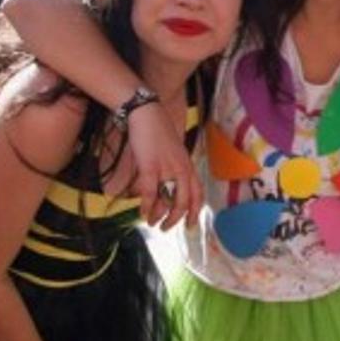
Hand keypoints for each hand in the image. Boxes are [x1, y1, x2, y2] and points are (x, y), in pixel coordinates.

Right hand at [106, 102, 201, 228]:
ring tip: (151, 222)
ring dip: (159, 215)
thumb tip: (159, 189)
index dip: (194, 211)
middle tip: (166, 228)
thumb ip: (168, 171)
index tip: (190, 224)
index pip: (198, 193)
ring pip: (169, 200)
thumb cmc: (156, 131)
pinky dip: (146, 206)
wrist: (146, 112)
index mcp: (187, 164)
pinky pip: (150, 192)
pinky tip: (142, 212)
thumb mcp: (169, 152)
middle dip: (176, 219)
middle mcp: (182, 168)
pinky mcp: (151, 167)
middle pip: (185, 201)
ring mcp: (167, 168)